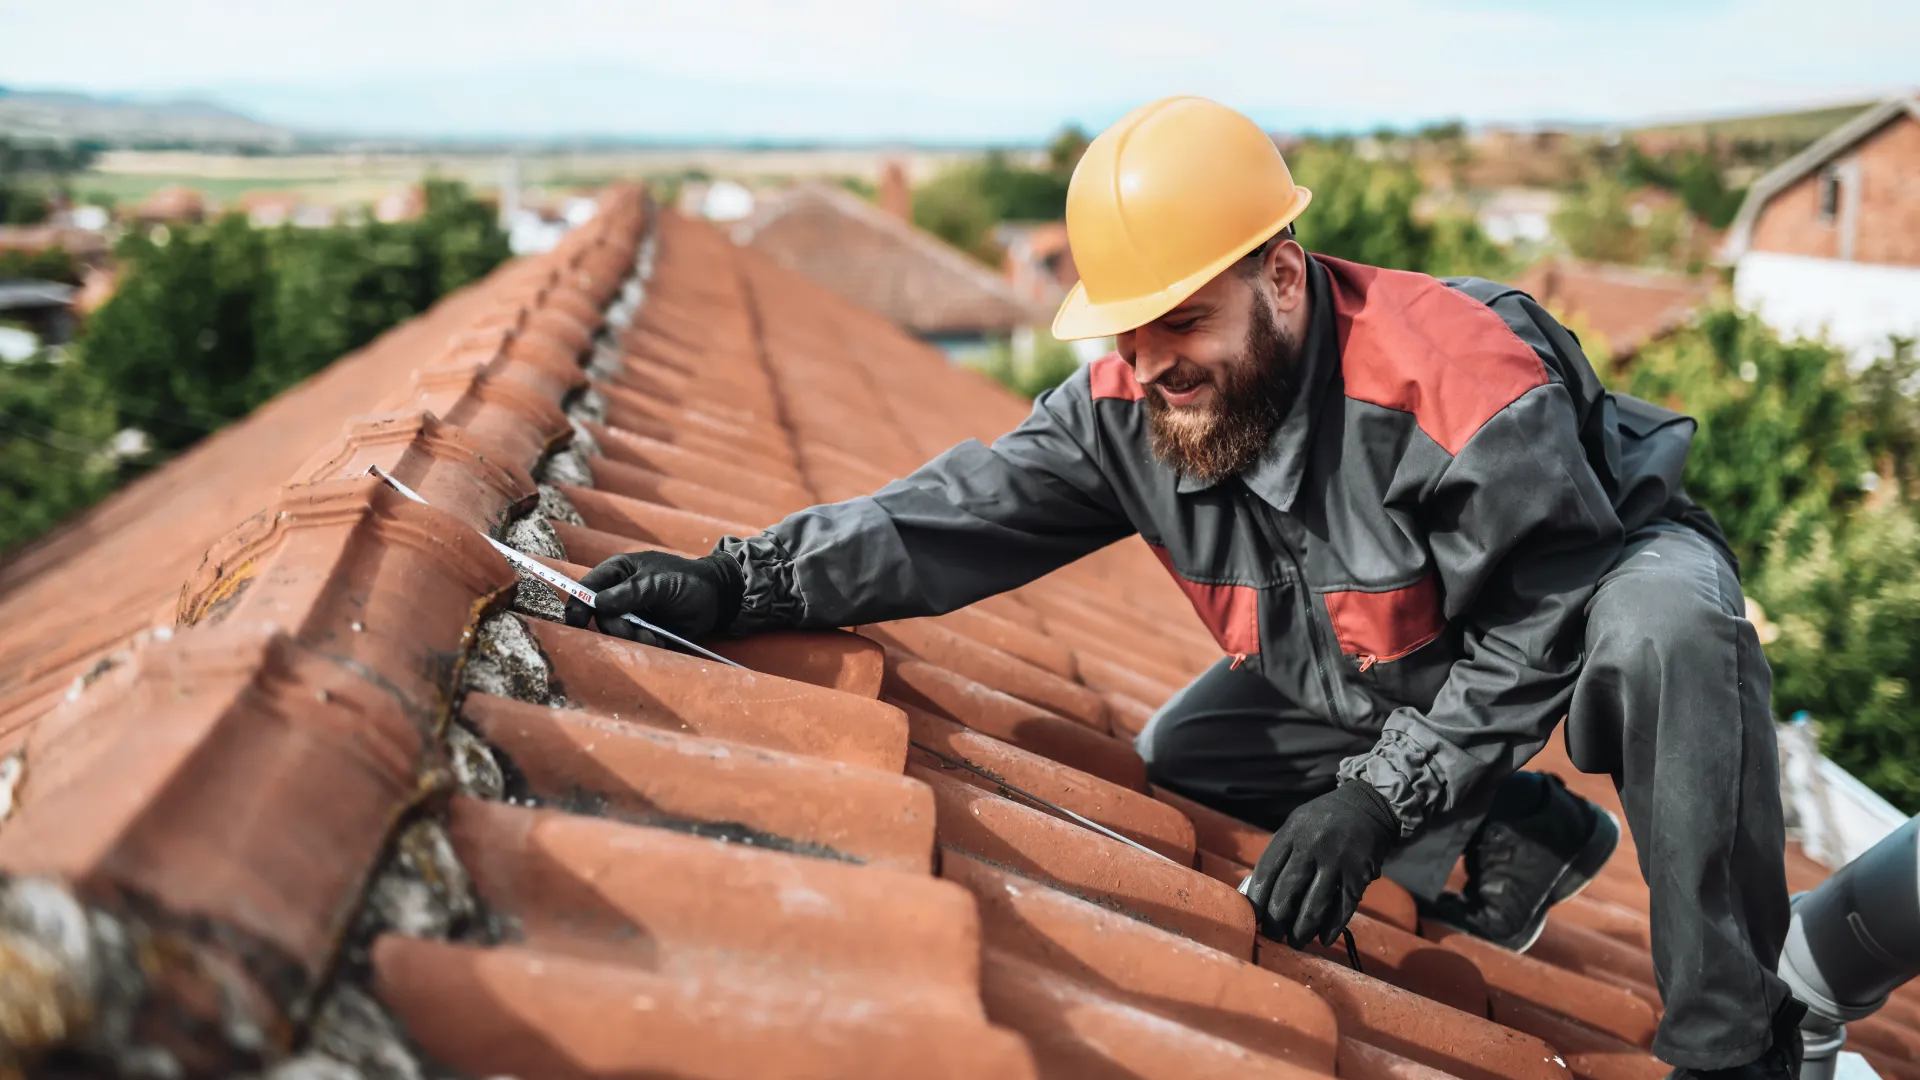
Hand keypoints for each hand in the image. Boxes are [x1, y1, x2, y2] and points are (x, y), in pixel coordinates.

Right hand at [563, 550, 744, 646]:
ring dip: (630, 637)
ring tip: (652, 638)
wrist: (717, 599)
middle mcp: (619, 593)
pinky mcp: (642, 630)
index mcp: (618, 572)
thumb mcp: (658, 582)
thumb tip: (597, 603)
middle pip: (599, 614)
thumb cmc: (686, 581)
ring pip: (614, 631)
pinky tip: (658, 640)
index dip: (578, 603)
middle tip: (634, 632)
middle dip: (614, 626)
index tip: (577, 621)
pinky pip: (631, 641)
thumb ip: (630, 592)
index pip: (588, 587)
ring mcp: (630, 613)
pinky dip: (642, 644)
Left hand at [1245, 781, 1398, 946]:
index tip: (1254, 918)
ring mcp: (1337, 862)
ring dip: (1302, 930)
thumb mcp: (1295, 826)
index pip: (1266, 872)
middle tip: (1273, 936)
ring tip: (1296, 942)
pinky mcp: (1359, 875)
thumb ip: (1279, 855)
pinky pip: (1343, 908)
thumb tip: (1257, 894)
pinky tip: (1323, 939)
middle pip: (1287, 892)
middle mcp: (1312, 847)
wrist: (1368, 806)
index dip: (1257, 900)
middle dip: (1277, 920)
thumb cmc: (1323, 821)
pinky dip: (1332, 927)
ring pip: (1314, 905)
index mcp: (1291, 833)